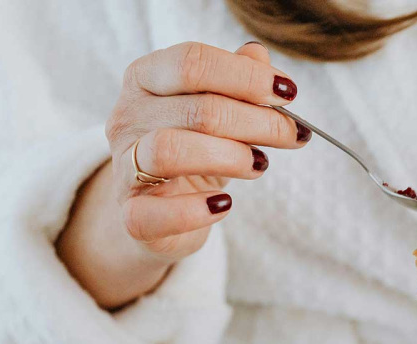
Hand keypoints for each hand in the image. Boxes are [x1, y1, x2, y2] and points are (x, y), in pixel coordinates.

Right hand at [58, 41, 309, 308]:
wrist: (159, 209)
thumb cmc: (194, 149)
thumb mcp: (218, 108)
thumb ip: (237, 79)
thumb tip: (259, 56)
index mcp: (146, 78)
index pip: (192, 63)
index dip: (247, 77)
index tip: (288, 93)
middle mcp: (128, 117)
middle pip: (197, 109)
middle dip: (258, 122)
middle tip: (292, 134)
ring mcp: (124, 167)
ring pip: (171, 151)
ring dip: (231, 157)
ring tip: (260, 165)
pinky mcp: (131, 215)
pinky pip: (156, 213)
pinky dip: (196, 210)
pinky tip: (224, 204)